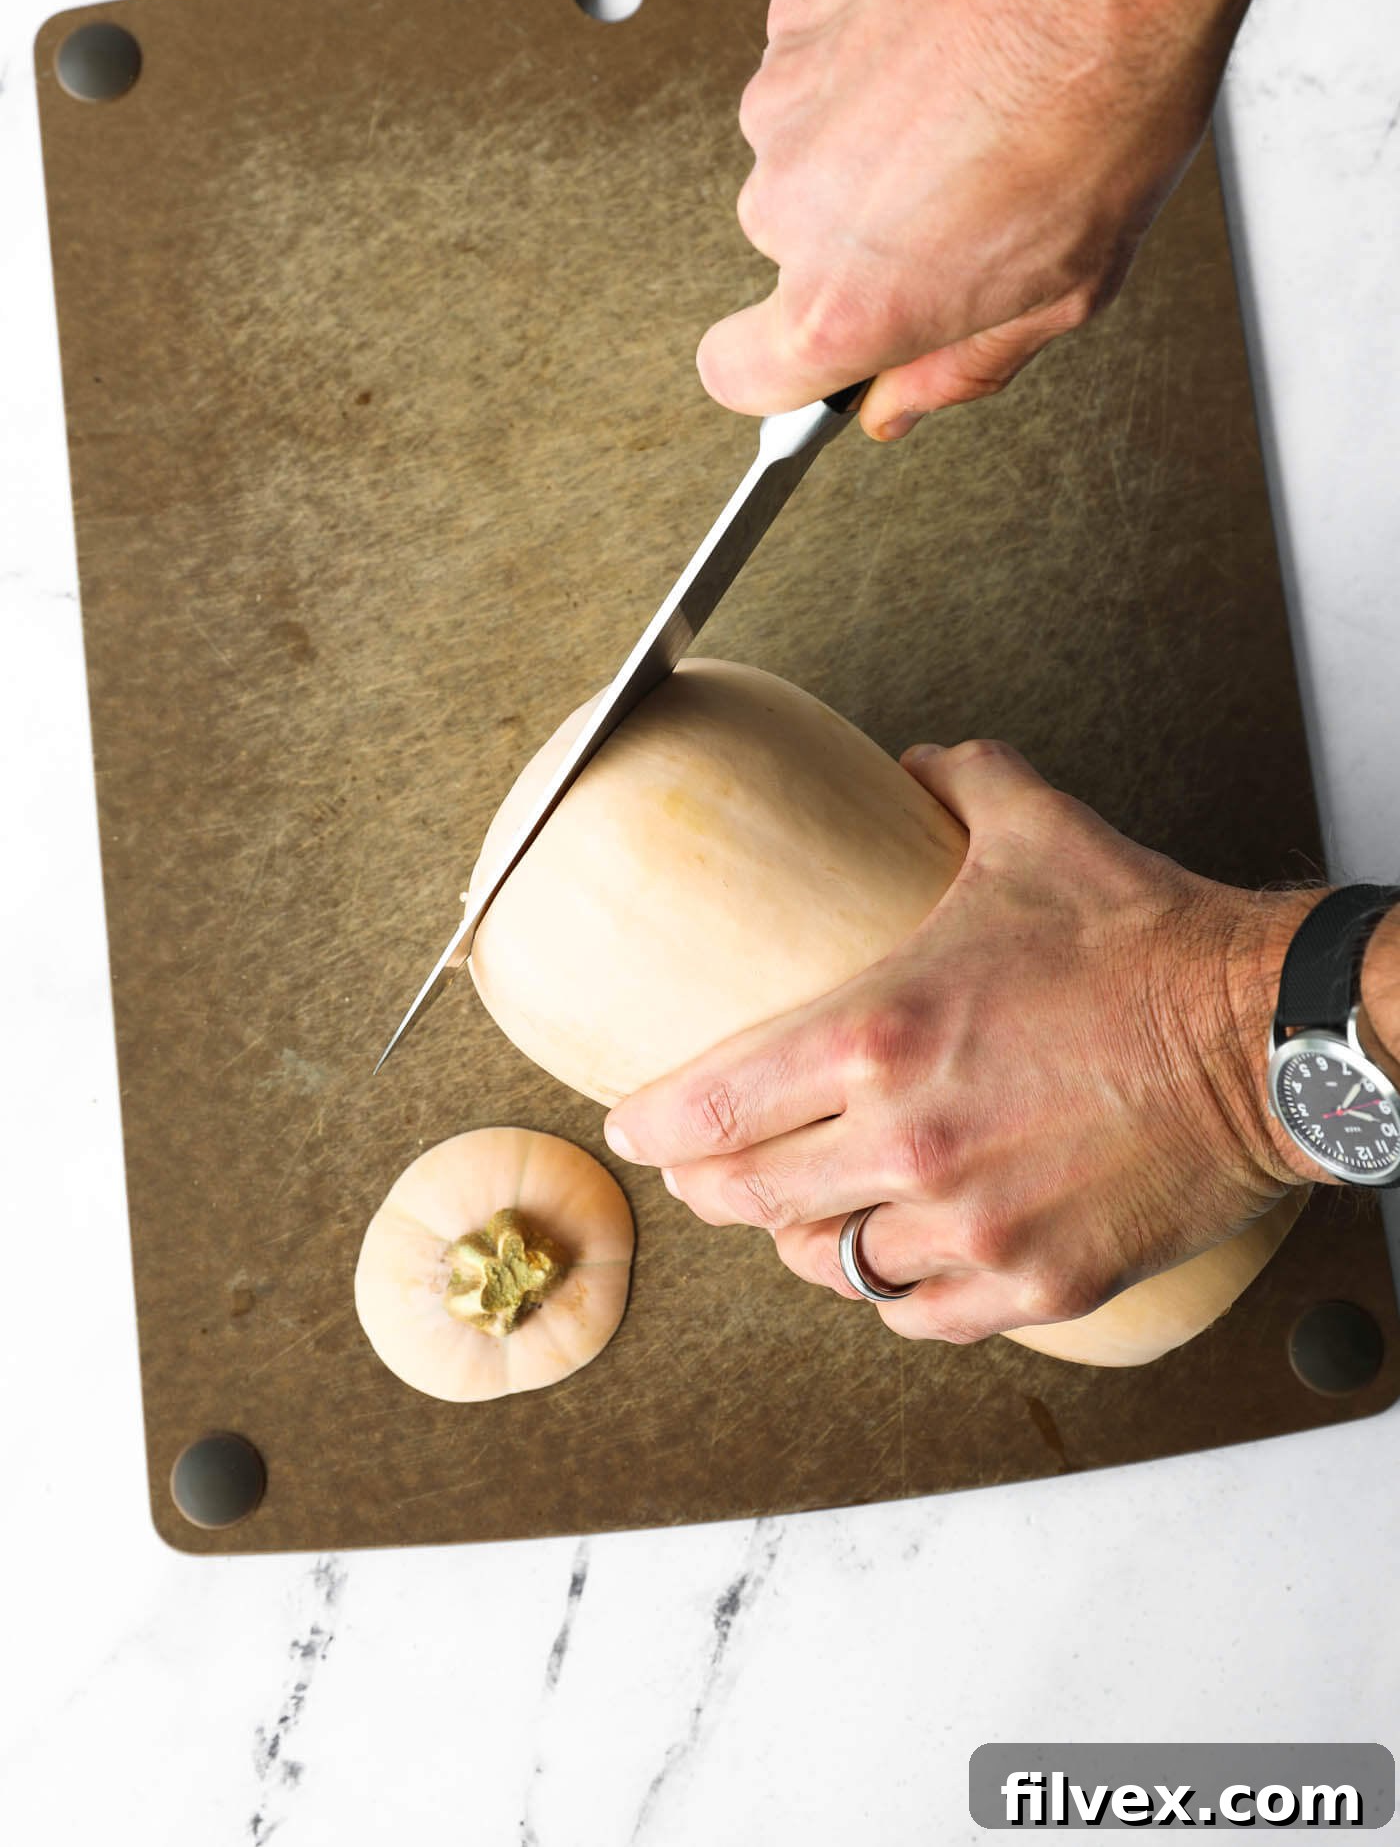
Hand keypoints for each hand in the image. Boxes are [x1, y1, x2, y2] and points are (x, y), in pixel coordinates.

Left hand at [604, 740, 1320, 1343]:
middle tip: (704, 1171)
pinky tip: (893, 1265)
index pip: (713, 1108)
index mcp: (879, 1037)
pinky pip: (920, 1316)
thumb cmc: (1149, 942)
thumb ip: (958, 785)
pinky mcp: (1035, 1283)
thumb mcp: (1036, 833)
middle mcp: (908, 1144)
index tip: (631, 1126)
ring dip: (801, 1240)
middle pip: (750, 1200)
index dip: (653, 1127)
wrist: (1267, 1036)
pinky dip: (893, 1294)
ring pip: (830, 1267)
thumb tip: (918, 762)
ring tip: (802, 1214)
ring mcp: (972, 1226)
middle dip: (710, 1188)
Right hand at [701, 0, 1354, 438]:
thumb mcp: (1066, 288)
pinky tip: (951, 43)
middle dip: (865, 236)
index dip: (777, 373)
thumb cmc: (1101, 101)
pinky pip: (818, 67)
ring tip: (975, 105)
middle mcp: (789, 208)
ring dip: (871, 142)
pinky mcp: (792, 14)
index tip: (813, 360)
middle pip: (795, 252)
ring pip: (807, 153)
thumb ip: (960, 364)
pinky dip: (870, 62)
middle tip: (969, 194)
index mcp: (846, 301)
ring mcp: (781, 105)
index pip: (738, 375)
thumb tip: (895, 403)